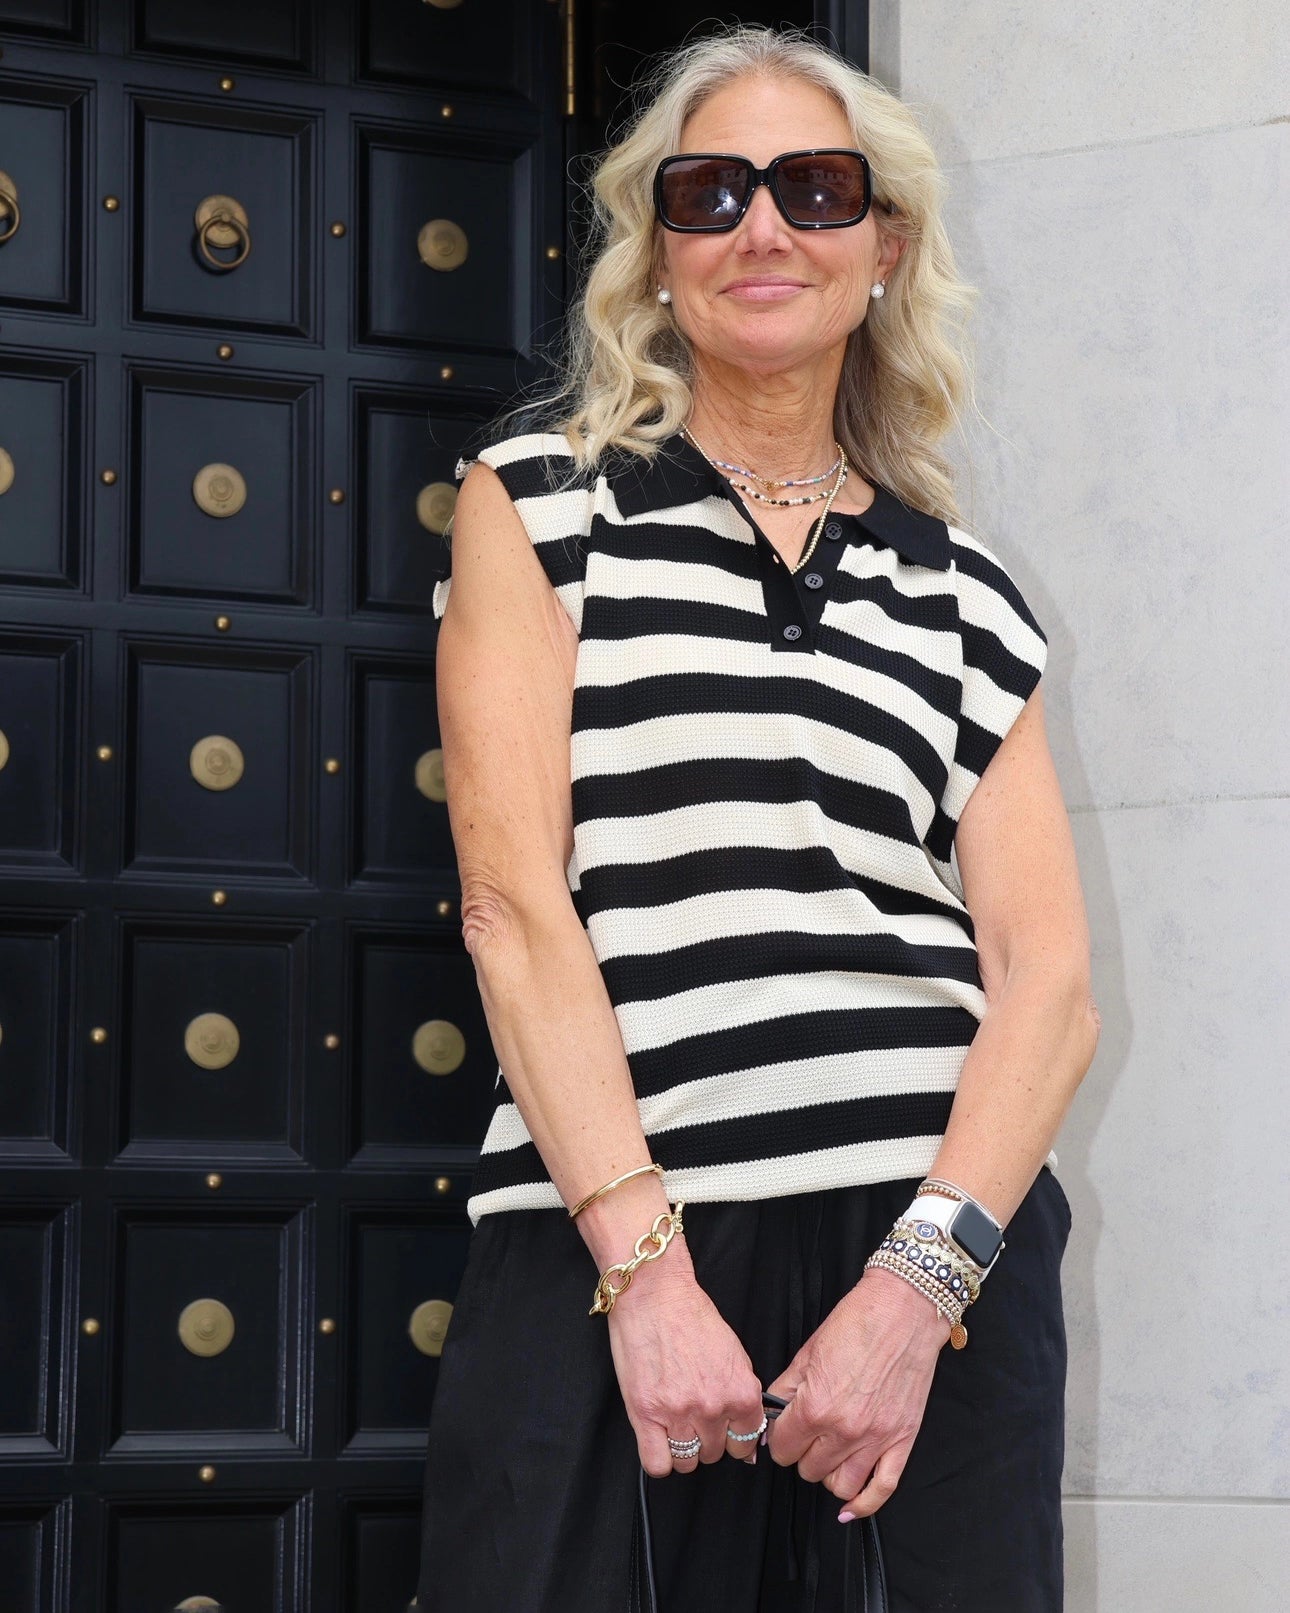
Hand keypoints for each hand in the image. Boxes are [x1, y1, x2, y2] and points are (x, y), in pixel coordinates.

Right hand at [605, 1259, 766, 1476]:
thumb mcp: (734, 1353)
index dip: (731, 1436)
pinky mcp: (646, 1414)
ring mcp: (679, 1413)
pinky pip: (658, 1464)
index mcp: (741, 1391)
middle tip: (692, 1413)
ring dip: (682, 1447)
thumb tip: (748, 1434)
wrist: (654, 1293)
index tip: (721, 1428)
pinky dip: (659, 1458)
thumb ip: (743, 1394)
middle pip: (714, 1453)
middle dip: (705, 1437)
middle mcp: (713, 1406)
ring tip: (672, 1421)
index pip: (745, 1443)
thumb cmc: (691, 1315)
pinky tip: (657, 1437)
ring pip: (687, 1462)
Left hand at [763, 1267, 949, 1517]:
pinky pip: (882, 1490)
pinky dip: (864, 1505)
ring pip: (839, 1486)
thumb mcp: (808, 1352)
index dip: (780, 1438)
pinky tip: (849, 1508)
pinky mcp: (902, 1441)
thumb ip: (786, 1389)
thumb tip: (770, 1414)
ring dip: (829, 1473)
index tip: (785, 1428)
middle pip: (808, 1470)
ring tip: (828, 1452)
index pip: (782, 1449)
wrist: (903, 1310)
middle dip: (803, 1452)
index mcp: (816, 1406)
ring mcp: (876, 1439)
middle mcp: (845, 1430)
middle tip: (807, 1433)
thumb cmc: (856, 1323)